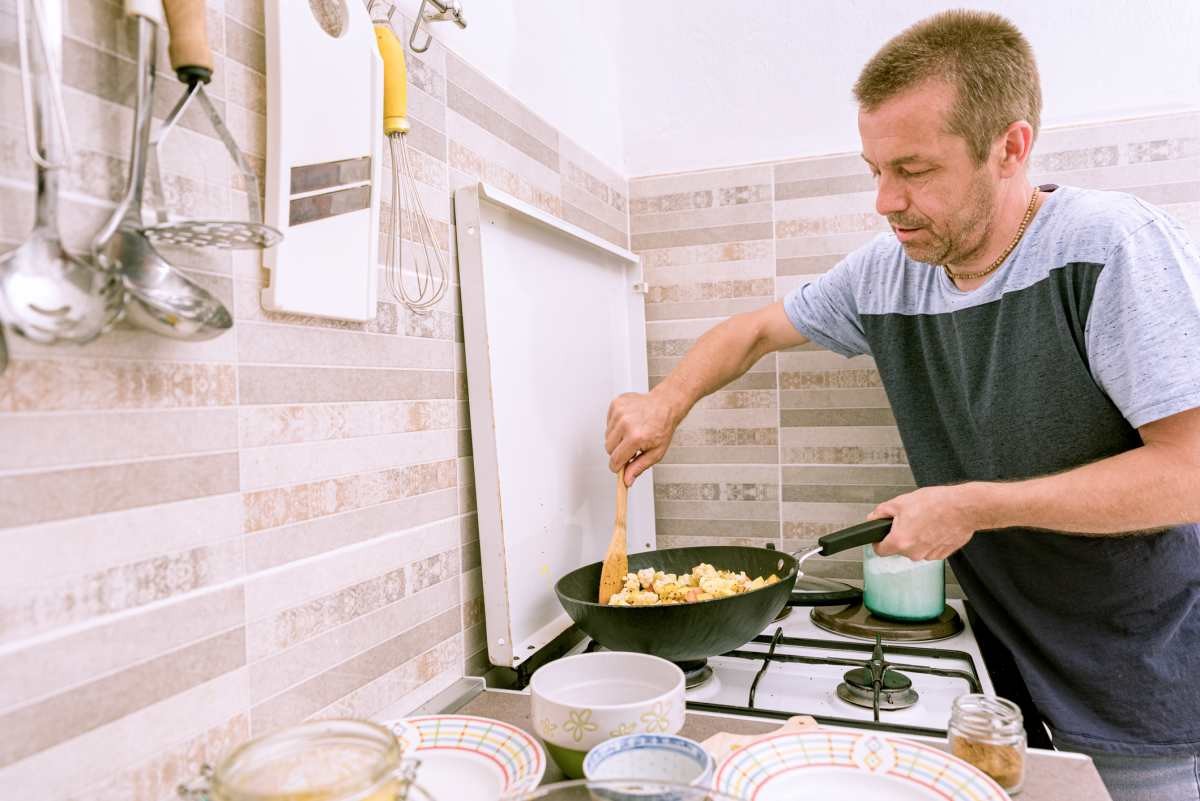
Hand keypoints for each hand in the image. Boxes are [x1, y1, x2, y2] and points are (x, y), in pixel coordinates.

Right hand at [606, 390, 680, 484]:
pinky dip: (616, 426)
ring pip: (607, 436)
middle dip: (618, 451)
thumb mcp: (656, 452)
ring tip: (631, 432)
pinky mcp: (616, 404)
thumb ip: (639, 467)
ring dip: (617, 438)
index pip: (615, 460)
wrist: (665, 405)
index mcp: (636, 437)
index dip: (617, 467)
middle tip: (631, 447)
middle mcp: (625, 423)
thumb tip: (627, 480)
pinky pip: (608, 423)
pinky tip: (628, 423)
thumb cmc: (663, 427)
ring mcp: (619, 412)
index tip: (619, 467)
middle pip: (608, 448)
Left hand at [868, 484, 985, 559]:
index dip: (878, 541)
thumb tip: (873, 518)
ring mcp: (929, 555)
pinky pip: (929, 549)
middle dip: (900, 535)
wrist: (964, 507)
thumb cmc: (937, 504)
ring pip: (915, 549)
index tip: (881, 536)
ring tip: (925, 521)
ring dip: (916, 537)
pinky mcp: (942, 554)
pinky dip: (930, 540)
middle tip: (909, 519)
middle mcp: (914, 553)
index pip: (879, 551)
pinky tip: (935, 526)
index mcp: (900, 542)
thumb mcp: (900, 502)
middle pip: (899, 548)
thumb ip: (881, 512)